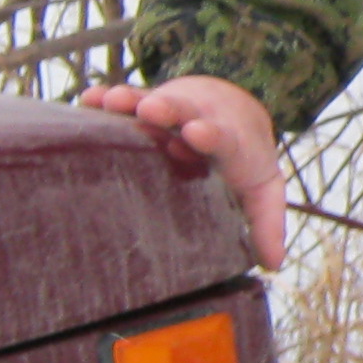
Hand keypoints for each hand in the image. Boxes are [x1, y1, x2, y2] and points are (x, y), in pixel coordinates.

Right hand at [82, 73, 286, 268]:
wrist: (235, 109)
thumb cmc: (245, 161)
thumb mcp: (262, 190)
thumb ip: (265, 223)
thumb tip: (271, 264)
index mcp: (231, 142)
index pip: (224, 137)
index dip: (211, 135)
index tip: (196, 132)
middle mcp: (202, 119)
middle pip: (186, 111)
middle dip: (169, 109)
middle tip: (150, 109)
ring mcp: (176, 110)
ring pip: (155, 100)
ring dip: (134, 100)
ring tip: (113, 101)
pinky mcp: (152, 103)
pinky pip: (130, 99)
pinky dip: (110, 98)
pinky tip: (90, 99)